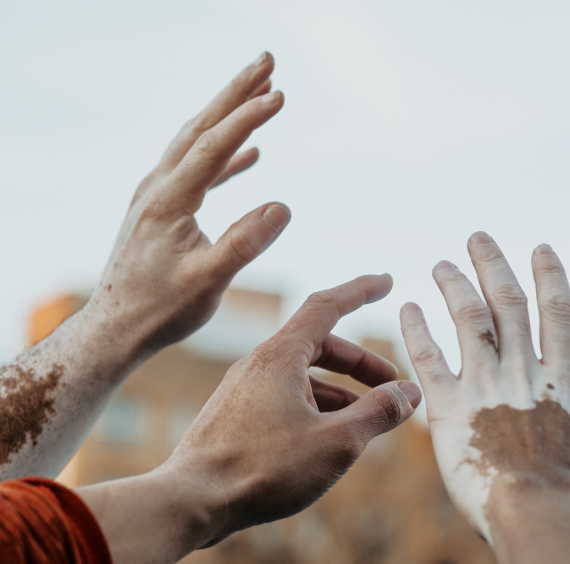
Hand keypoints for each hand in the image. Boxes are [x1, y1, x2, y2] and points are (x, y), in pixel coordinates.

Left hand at [86, 52, 288, 352]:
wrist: (116, 326)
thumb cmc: (160, 309)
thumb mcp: (207, 282)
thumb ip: (244, 244)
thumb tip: (283, 206)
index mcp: (169, 200)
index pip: (213, 146)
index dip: (247, 118)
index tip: (279, 94)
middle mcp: (158, 187)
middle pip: (202, 127)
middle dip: (236, 92)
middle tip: (267, 61)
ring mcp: (158, 195)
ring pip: (198, 142)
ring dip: (230, 116)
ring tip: (262, 94)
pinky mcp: (163, 209)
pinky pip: (198, 168)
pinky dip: (226, 154)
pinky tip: (251, 155)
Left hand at [165, 274, 421, 543]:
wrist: (188, 502)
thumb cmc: (262, 469)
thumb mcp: (336, 442)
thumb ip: (378, 412)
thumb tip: (410, 392)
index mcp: (281, 356)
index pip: (327, 306)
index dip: (361, 291)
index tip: (387, 282)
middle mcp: (259, 364)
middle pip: (320, 345)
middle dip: (361, 363)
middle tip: (392, 385)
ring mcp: (243, 390)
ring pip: (302, 377)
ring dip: (340, 391)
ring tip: (368, 419)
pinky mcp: (235, 415)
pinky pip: (284, 398)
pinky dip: (314, 408)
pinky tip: (327, 438)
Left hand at [399, 232, 569, 542]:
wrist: (537, 517)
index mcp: (565, 380)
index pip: (558, 312)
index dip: (550, 275)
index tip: (541, 247)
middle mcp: (523, 371)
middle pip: (507, 302)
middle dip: (493, 264)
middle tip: (477, 236)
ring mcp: (484, 385)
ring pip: (468, 318)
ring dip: (454, 285)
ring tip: (441, 264)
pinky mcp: (448, 407)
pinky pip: (428, 358)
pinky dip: (416, 330)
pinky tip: (407, 307)